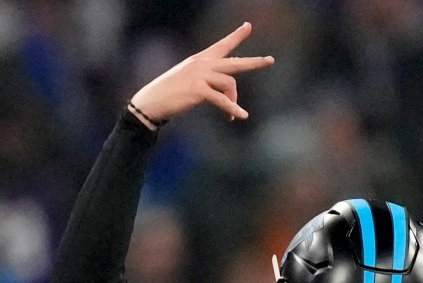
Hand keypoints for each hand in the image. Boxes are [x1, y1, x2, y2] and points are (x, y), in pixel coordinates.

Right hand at [130, 22, 272, 124]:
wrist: (151, 101)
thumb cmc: (170, 93)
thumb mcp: (189, 80)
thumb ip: (209, 80)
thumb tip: (228, 91)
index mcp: (200, 59)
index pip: (222, 45)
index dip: (236, 36)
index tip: (248, 26)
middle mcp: (202, 64)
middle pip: (235, 62)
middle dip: (254, 62)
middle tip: (270, 60)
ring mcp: (200, 76)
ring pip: (230, 84)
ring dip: (234, 101)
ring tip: (232, 115)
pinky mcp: (198, 90)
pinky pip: (222, 100)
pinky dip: (233, 109)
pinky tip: (240, 116)